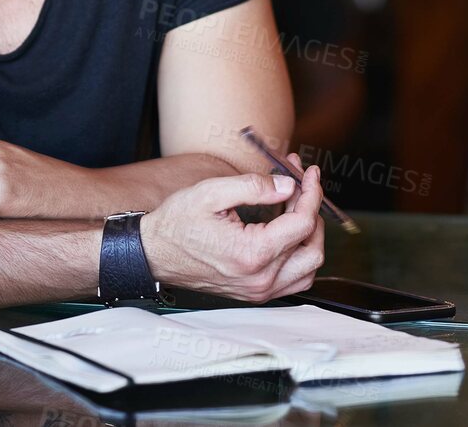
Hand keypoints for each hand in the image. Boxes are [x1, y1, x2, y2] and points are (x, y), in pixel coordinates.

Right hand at [141, 156, 325, 302]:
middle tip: (300, 184)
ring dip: (309, 234)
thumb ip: (254, 186)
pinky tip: (287, 229)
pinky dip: (299, 253)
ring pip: (309, 267)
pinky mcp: (255, 293)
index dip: (311, 193)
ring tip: (295, 205)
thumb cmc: (178, 224)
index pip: (303, 223)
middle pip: (312, 246)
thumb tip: (288, 185)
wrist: (154, 253)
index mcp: (253, 254)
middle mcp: (260, 279)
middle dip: (313, 210)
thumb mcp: (212, 192)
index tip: (308, 173)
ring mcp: (259, 291)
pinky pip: (294, 279)